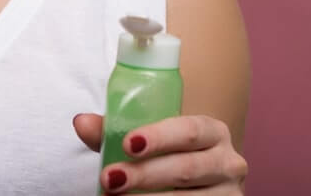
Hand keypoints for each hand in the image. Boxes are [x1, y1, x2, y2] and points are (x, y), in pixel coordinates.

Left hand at [73, 112, 247, 193]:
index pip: (189, 130)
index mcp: (211, 131)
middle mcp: (228, 162)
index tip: (127, 144)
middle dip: (144, 175)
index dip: (159, 137)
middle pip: (185, 169)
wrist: (198, 186)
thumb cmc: (169, 156)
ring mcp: (230, 194)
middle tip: (109, 179)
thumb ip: (114, 131)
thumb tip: (80, 122)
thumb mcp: (147, 139)